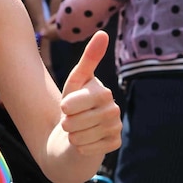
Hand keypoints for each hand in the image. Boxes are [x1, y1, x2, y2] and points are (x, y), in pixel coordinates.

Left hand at [60, 31, 121, 154]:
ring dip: (72, 134)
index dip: (69, 105)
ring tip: (75, 129)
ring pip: (82, 136)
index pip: (81, 100)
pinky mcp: (114, 144)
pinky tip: (84, 141)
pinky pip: (89, 149)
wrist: (73, 133)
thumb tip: (103, 33)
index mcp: (104, 91)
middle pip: (79, 120)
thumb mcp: (74, 81)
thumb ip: (88, 59)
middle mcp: (114, 109)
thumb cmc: (72, 104)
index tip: (65, 106)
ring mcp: (116, 128)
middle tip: (70, 119)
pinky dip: (80, 146)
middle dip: (68, 121)